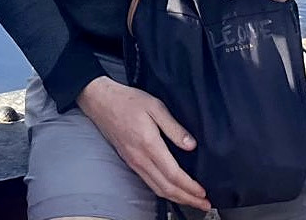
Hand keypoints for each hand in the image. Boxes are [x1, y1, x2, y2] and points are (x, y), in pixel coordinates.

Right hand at [77, 77, 211, 211]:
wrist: (101, 101)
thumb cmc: (127, 101)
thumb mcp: (154, 106)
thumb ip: (174, 127)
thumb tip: (191, 145)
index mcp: (149, 144)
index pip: (173, 175)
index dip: (190, 187)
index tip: (203, 192)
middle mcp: (140, 158)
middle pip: (167, 188)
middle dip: (188, 199)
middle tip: (204, 204)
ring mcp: (134, 162)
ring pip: (158, 189)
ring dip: (177, 198)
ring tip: (192, 201)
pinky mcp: (130, 162)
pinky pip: (149, 183)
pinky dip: (164, 192)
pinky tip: (172, 190)